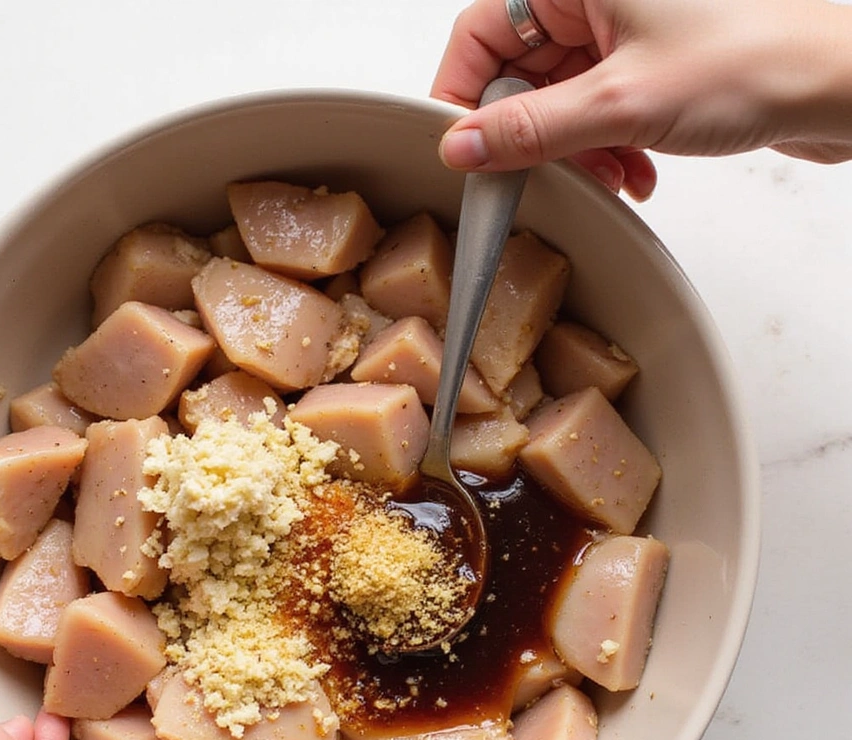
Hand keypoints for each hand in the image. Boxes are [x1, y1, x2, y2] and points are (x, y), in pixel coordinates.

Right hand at [432, 0, 851, 197]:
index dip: (464, 98)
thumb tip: (460, 147)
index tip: (465, 152)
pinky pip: (594, 112)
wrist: (837, 84)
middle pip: (518, 72)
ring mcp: (623, 29)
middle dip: (533, 135)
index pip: (480, 32)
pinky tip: (634, 170)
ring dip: (574, 152)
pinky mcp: (647, 63)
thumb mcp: (620, 104)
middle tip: (544, 174)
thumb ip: (528, 130)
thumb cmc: (756, 60)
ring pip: (557, 100)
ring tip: (608, 175)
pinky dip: (605, 148)